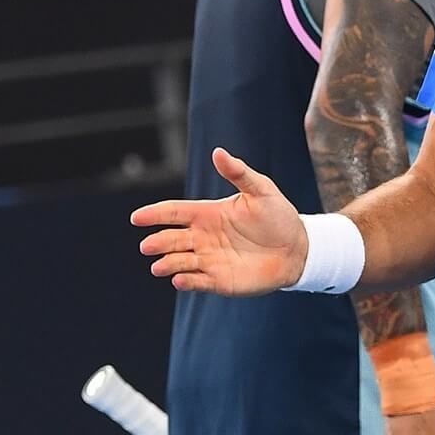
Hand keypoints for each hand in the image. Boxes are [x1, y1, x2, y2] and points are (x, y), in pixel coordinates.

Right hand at [132, 147, 306, 295]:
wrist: (297, 248)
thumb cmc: (278, 216)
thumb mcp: (261, 190)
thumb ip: (238, 173)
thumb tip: (218, 152)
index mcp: (207, 213)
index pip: (174, 212)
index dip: (155, 214)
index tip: (137, 217)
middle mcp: (203, 237)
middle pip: (171, 239)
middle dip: (158, 242)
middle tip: (147, 246)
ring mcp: (209, 260)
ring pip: (179, 262)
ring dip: (167, 264)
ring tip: (158, 266)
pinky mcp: (219, 280)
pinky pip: (197, 282)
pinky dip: (186, 282)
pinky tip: (180, 280)